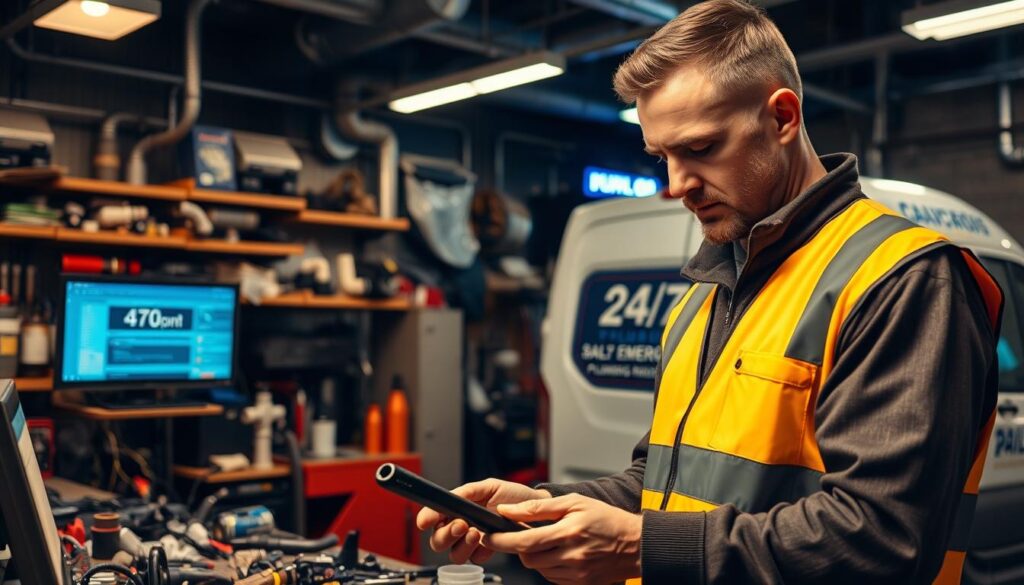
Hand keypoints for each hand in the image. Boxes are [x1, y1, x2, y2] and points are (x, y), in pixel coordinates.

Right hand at [415, 478, 550, 564]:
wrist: (537, 511)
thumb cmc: (514, 497)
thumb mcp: (490, 487)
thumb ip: (468, 491)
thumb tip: (451, 496)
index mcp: (458, 508)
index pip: (435, 516)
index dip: (427, 518)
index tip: (425, 521)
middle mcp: (461, 525)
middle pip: (438, 539)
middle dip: (446, 533)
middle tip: (461, 524)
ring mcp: (473, 541)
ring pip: (454, 553)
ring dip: (462, 544)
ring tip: (476, 532)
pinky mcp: (486, 551)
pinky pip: (473, 560)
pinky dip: (478, 552)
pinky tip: (487, 542)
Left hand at [482, 494, 641, 584]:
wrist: (636, 544)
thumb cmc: (607, 519)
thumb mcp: (574, 502)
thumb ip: (538, 507)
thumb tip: (508, 510)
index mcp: (567, 533)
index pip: (524, 541)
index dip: (501, 540)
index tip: (488, 536)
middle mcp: (570, 557)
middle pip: (527, 558)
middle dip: (518, 547)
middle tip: (521, 534)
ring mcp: (575, 573)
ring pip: (538, 569)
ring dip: (534, 555)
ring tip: (546, 541)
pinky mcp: (579, 584)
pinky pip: (552, 577)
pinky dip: (548, 565)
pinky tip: (558, 552)